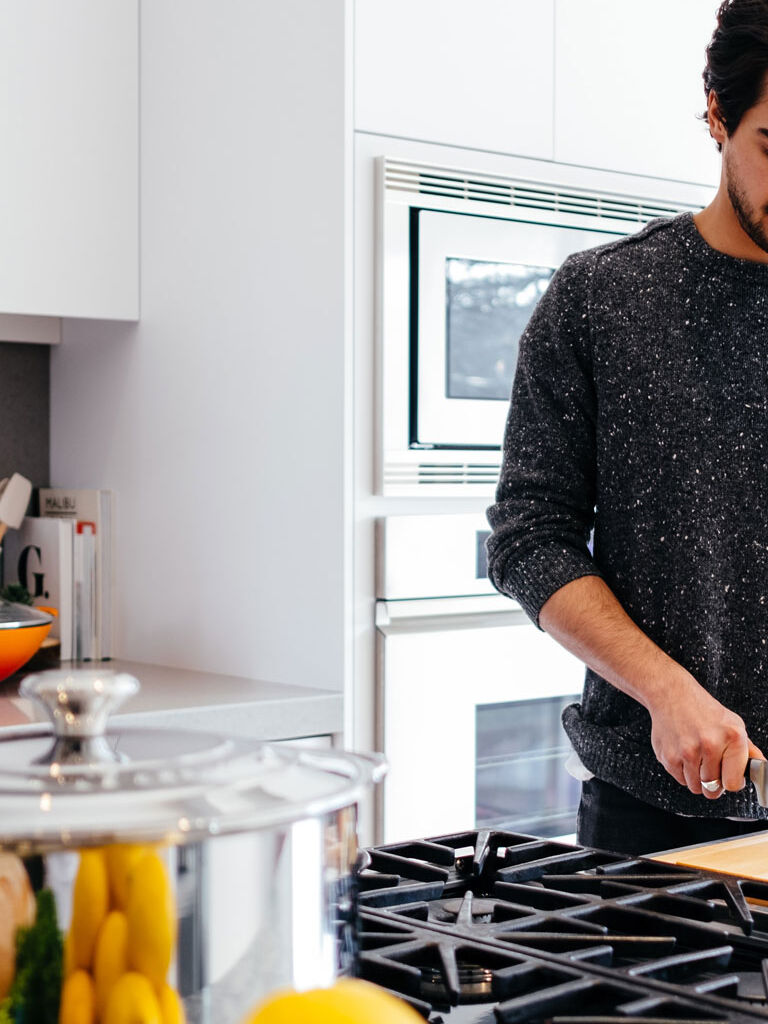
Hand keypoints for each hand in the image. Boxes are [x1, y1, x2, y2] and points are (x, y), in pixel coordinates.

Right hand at [648, 673, 763, 797]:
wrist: (671, 694)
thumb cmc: (702, 708)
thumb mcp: (731, 723)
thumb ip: (747, 749)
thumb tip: (761, 766)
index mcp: (732, 737)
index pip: (733, 783)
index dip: (730, 781)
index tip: (727, 776)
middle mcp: (711, 744)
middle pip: (713, 789)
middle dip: (712, 782)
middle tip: (709, 766)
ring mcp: (688, 751)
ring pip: (695, 787)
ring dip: (696, 778)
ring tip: (695, 758)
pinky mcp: (669, 756)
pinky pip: (679, 779)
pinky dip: (681, 771)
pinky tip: (683, 753)